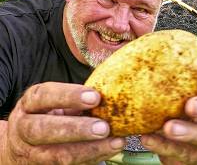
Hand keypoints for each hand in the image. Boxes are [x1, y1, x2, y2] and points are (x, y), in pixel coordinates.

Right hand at [1, 82, 124, 164]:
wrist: (24, 146)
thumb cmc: (48, 117)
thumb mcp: (55, 103)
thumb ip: (76, 100)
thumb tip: (110, 95)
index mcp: (29, 104)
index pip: (43, 96)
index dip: (69, 96)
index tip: (95, 97)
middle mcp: (25, 128)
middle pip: (43, 130)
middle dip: (76, 129)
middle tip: (104, 127)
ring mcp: (33, 152)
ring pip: (58, 155)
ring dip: (90, 149)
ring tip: (115, 142)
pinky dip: (93, 158)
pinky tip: (110, 150)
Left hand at [140, 64, 196, 164]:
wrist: (181, 145)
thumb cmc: (176, 109)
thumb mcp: (174, 92)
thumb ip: (165, 75)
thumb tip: (142, 45)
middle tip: (190, 105)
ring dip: (189, 132)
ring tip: (168, 127)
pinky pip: (185, 154)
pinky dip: (166, 147)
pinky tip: (147, 138)